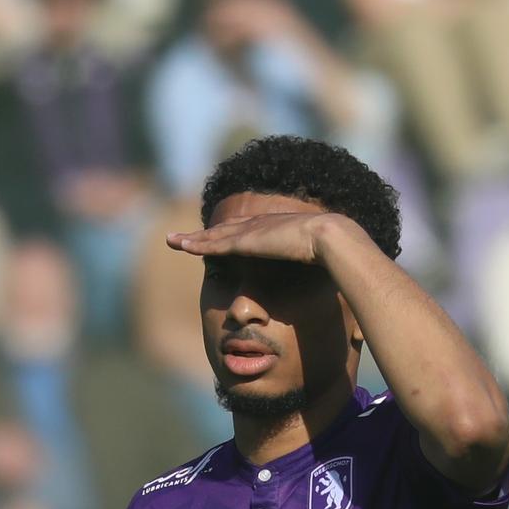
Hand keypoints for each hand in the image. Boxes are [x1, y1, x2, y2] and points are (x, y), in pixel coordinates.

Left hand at [166, 206, 355, 266]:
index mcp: (276, 230)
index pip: (245, 233)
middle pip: (223, 231)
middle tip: (181, 237)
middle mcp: (260, 227)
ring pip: (213, 236)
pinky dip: (197, 245)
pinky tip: (182, 246)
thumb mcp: (318, 262)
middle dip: (202, 234)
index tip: (215, 238)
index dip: (228, 236)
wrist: (331, 239)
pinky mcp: (245, 242)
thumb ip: (315, 269)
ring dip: (192, 239)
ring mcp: (252, 233)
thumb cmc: (334, 253)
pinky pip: (215, 244)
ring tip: (173, 240)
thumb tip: (329, 282)